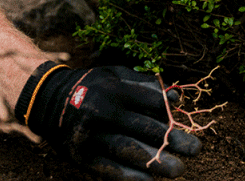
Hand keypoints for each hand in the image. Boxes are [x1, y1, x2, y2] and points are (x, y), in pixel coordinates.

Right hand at [15, 61, 200, 179]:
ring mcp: (90, 136)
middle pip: (144, 128)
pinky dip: (131, 177)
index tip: (187, 121)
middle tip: (196, 149)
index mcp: (113, 89)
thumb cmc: (92, 86)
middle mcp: (102, 112)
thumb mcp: (115, 75)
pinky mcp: (81, 156)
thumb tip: (176, 97)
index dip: (171, 113)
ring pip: (129, 151)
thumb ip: (145, 84)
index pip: (150, 103)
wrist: (48, 101)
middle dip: (173, 140)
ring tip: (179, 170)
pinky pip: (109, 170)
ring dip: (156, 163)